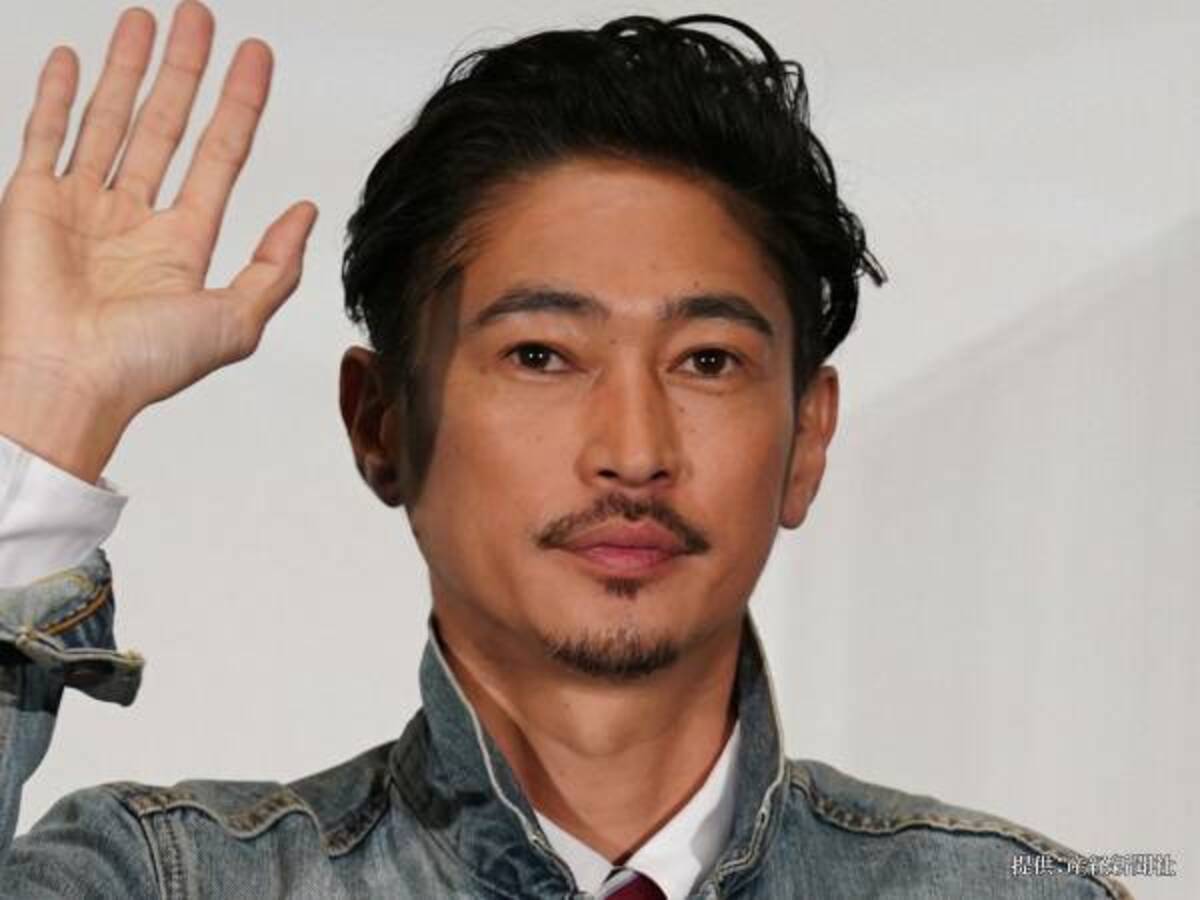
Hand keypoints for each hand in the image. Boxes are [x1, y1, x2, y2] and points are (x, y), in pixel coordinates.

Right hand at [0, 1, 315, 478]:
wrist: (66, 381)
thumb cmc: (144, 365)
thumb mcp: (236, 320)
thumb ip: (275, 267)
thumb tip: (305, 212)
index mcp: (184, 243)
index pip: (220, 154)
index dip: (239, 104)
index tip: (256, 57)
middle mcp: (136, 219)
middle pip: (167, 125)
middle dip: (185, 72)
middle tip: (200, 18)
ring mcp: (83, 207)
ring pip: (111, 120)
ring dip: (128, 68)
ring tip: (146, 18)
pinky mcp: (32, 202)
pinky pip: (46, 136)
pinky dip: (59, 96)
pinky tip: (77, 59)